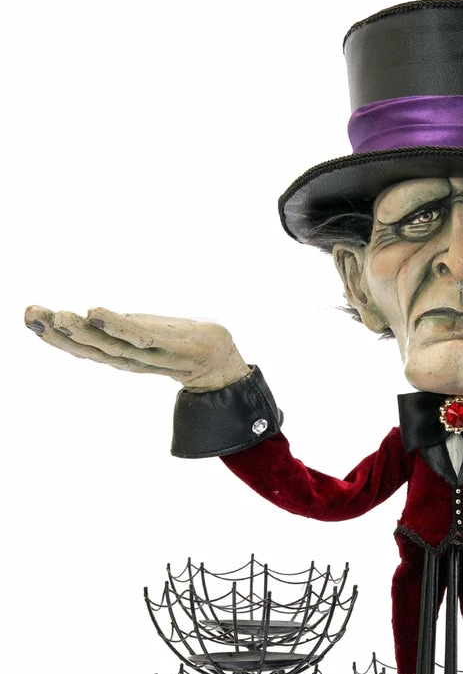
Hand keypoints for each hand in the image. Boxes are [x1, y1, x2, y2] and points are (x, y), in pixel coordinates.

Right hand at [23, 306, 250, 392]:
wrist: (223, 359)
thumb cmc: (179, 343)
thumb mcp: (142, 333)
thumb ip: (117, 329)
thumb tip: (87, 319)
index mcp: (121, 355)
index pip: (83, 347)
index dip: (54, 336)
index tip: (29, 316)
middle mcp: (133, 359)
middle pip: (91, 348)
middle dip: (59, 333)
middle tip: (32, 314)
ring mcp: (154, 355)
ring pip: (113, 346)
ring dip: (84, 332)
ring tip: (60, 316)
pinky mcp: (176, 348)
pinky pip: (143, 338)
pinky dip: (118, 327)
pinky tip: (97, 314)